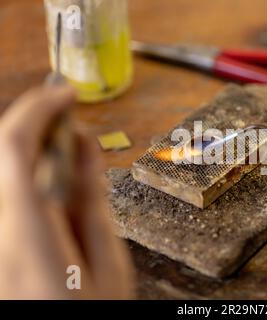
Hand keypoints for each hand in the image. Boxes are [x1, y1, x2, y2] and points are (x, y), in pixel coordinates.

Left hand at [0, 86, 133, 298]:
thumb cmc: (89, 314)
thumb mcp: (107, 260)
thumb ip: (91, 197)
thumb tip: (84, 142)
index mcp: (26, 236)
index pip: (13, 148)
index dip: (37, 109)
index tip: (66, 93)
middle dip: (34, 125)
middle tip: (71, 125)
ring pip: (0, 171)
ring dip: (29, 149)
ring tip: (66, 156)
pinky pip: (5, 192)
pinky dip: (24, 173)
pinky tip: (50, 185)